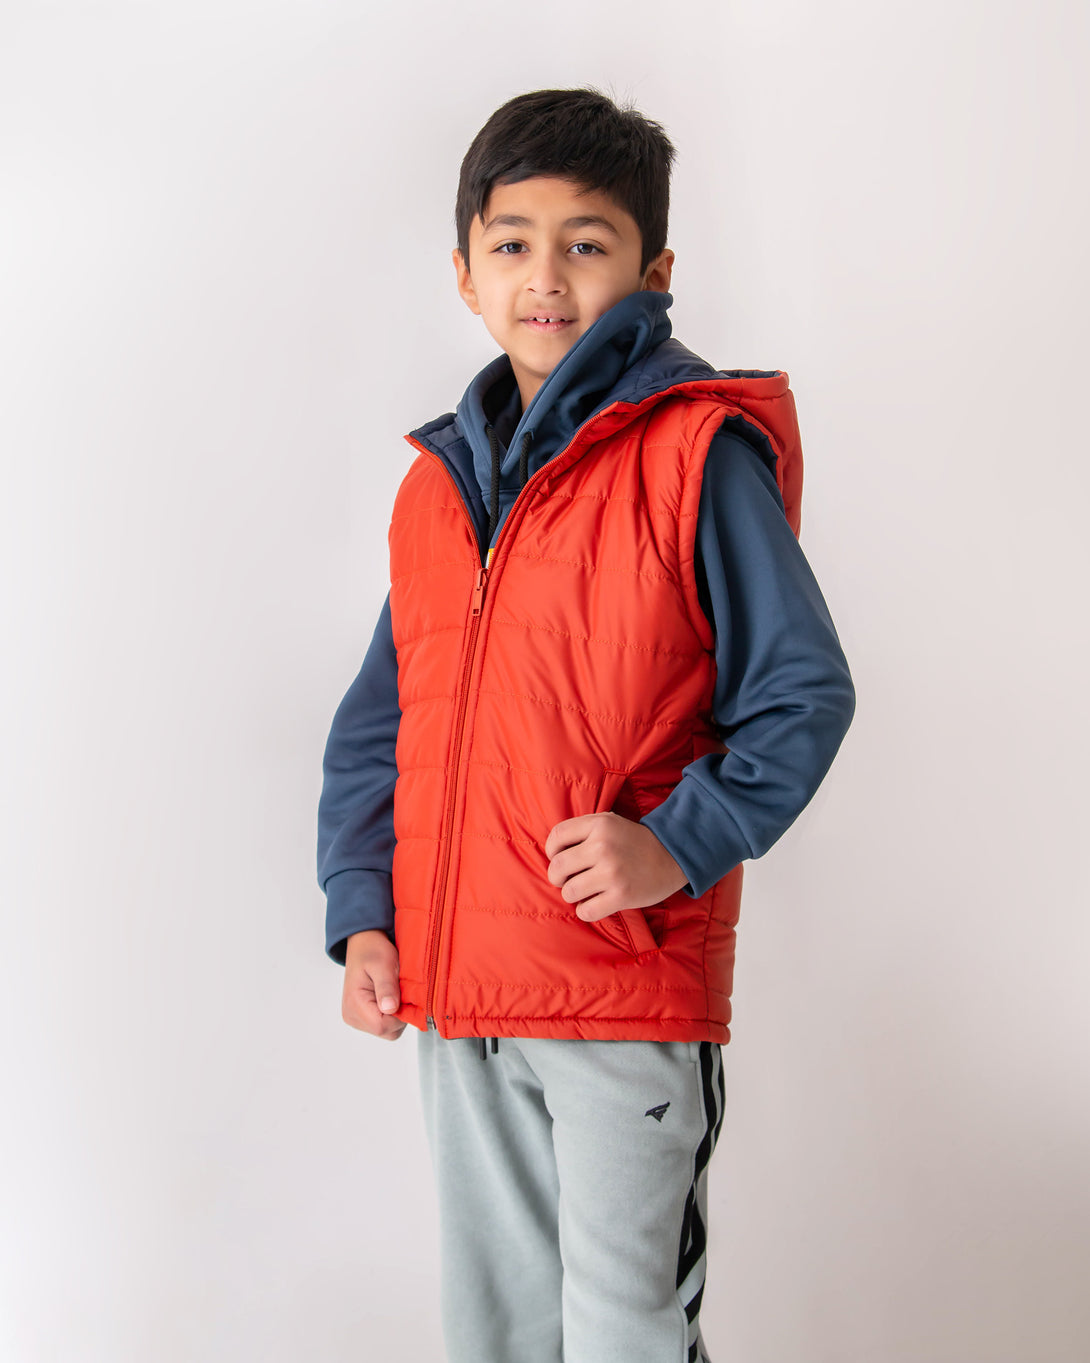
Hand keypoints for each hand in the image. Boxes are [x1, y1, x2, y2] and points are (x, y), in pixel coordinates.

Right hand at [342, 929, 406, 1040]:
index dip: (400, 1014)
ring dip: (396, 1014)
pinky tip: (390, 996)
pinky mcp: (362, 1016)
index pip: (382, 1026)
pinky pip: (383, 1024)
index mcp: (354, 1004)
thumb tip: (390, 1008)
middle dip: (399, 1014)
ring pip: (387, 1030)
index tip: (404, 995)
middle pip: (386, 1031)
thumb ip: (387, 987)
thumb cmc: (372, 950)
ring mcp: (356, 1018)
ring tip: (394, 991)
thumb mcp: (383, 964)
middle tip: (399, 990)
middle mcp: (352, 1016)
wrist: (363, 943)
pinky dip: (392, 1013)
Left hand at [544, 813, 687, 921]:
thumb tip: (551, 851)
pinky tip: (594, 903)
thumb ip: (581, 830)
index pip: (556, 837)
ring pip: (568, 892)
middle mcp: (603, 847)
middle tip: (569, 879)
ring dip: (573, 895)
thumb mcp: (609, 822)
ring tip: (585, 891)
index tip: (559, 858)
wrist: (672, 856)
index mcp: (599, 825)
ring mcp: (612, 873)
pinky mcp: (621, 896)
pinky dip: (585, 911)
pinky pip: (585, 911)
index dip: (551, 851)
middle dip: (558, 877)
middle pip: (556, 867)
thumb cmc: (633, 841)